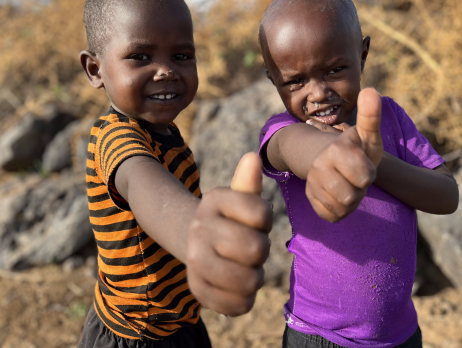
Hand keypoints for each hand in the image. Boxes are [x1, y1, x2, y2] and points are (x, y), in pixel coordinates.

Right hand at [186, 153, 272, 315]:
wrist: (197, 243)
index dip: (266, 221)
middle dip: (261, 251)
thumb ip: (248, 183)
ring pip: (248, 280)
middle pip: (255, 249)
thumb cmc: (231, 219)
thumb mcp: (240, 198)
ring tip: (248, 269)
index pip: (261, 213)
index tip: (257, 221)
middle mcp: (199, 227)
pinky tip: (240, 289)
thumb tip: (252, 157)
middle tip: (252, 249)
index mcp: (214, 199)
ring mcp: (195, 259)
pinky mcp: (197, 289)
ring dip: (256, 278)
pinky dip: (245, 301)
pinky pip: (235, 304)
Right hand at [305, 88, 382, 222]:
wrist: (329, 158)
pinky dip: (340, 209)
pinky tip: (338, 195)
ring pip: (342, 208)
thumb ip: (371, 116)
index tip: (363, 162)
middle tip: (356, 176)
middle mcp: (319, 165)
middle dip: (360, 189)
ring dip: (351, 200)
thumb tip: (372, 90)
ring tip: (348, 184)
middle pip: (352, 196)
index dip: (369, 173)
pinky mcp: (311, 198)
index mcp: (336, 149)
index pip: (365, 178)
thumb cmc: (355, 148)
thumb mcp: (367, 134)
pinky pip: (332, 215)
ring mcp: (312, 182)